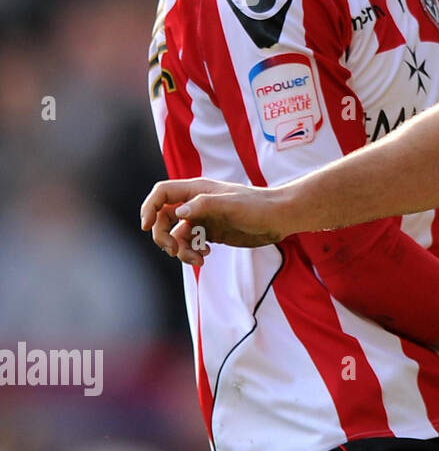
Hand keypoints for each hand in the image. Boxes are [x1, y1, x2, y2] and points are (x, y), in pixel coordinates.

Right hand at [140, 178, 288, 264]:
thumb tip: (178, 212)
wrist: (279, 219)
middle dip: (163, 236)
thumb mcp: (231, 204)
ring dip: (181, 250)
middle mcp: (196, 204)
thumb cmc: (258, 206)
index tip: (146, 226)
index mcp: (197, 190)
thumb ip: (204, 205)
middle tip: (174, 250)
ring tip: (198, 259)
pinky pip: (191, 244)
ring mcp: (203, 219)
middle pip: (163, 218)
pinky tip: (205, 256)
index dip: (149, 207)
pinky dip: (192, 253)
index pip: (162, 193)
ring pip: (177, 235)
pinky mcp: (211, 233)